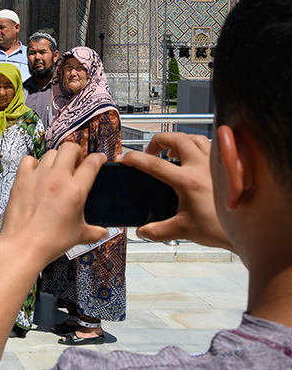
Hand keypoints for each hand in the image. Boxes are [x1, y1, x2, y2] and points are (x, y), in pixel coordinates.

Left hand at [0, 143, 108, 263]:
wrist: (24, 245)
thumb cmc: (50, 241)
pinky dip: (34, 163)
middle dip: (77, 152)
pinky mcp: (21, 180)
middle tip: (77, 162)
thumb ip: (95, 232)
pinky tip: (37, 172)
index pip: (92, 163)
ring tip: (58, 168)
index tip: (99, 159)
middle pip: (70, 148)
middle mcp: (57, 179)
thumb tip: (103, 232)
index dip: (98, 158)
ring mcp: (38, 177)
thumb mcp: (79, 236)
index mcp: (75, 190)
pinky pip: (28, 160)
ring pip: (51, 153)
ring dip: (57, 158)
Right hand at [118, 133, 232, 250]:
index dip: (135, 159)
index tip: (124, 158)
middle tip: (150, 152)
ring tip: (170, 151)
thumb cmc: (220, 228)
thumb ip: (158, 231)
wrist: (245, 229)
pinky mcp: (224, 165)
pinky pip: (208, 144)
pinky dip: (196, 145)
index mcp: (187, 181)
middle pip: (175, 138)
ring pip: (193, 137)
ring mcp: (214, 164)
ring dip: (178, 140)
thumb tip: (142, 232)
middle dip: (157, 141)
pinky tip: (192, 157)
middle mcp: (201, 167)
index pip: (154, 164)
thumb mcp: (183, 230)